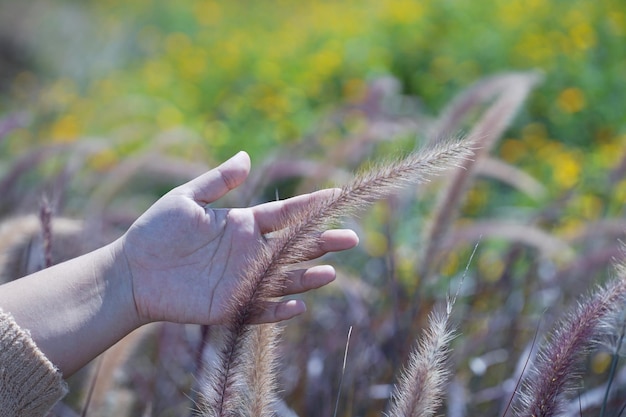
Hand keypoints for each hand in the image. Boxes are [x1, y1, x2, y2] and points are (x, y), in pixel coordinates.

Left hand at [122, 151, 357, 325]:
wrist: (131, 271)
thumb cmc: (155, 231)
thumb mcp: (186, 198)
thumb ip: (218, 181)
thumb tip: (246, 156)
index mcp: (243, 225)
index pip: (285, 214)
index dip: (310, 206)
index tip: (336, 195)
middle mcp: (250, 253)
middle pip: (295, 247)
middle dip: (323, 243)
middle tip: (352, 239)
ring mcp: (243, 280)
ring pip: (285, 279)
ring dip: (308, 277)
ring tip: (331, 272)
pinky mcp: (230, 306)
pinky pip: (261, 309)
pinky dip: (279, 309)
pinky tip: (297, 305)